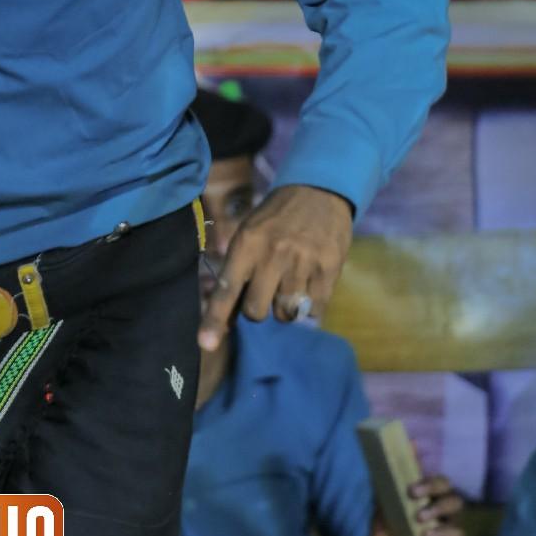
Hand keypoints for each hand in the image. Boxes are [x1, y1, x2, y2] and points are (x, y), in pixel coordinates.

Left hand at [198, 184, 352, 352]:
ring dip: (284, 308)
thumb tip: (226, 317)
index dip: (215, 319)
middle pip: (257, 311)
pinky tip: (308, 287)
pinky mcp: (329, 270)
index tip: (206, 344)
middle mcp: (274, 254)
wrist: (319, 191)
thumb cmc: (276, 218)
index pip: (227, 288)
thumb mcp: (250, 232)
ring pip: (285, 314)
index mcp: (247, 243)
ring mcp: (303, 263)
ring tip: (288, 285)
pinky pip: (314, 312)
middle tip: (265, 292)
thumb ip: (238, 270)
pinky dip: (308, 308)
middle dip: (257, 310)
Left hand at [370, 467, 464, 535]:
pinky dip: (443, 532)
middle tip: (413, 493)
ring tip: (420, 518)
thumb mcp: (380, 520)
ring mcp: (446, 526)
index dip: (421, 460)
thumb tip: (378, 470)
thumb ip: (382, 497)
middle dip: (432, 484)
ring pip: (456, 505)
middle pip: (447, 485)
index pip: (426, 473)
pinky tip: (427, 535)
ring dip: (438, 507)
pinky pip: (457, 533)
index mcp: (420, 499)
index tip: (413, 450)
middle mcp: (436, 508)